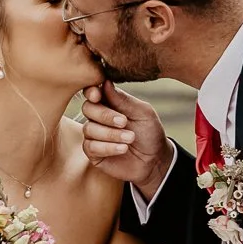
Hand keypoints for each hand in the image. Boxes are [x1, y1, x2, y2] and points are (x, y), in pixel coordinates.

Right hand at [81, 80, 171, 199]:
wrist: (154, 160)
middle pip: (88, 108)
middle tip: (124, 122)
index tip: (97, 95)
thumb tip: (105, 83)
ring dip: (111, 134)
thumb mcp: (142, 113)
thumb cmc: (150, 133)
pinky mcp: (93, 153)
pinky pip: (91, 147)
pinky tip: (123, 149)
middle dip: (105, 115)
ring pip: (89, 129)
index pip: (92, 92)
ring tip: (130, 139)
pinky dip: (107, 147)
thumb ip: (124, 100)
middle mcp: (98, 117)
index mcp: (110, 102)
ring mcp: (94, 135)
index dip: (91, 92)